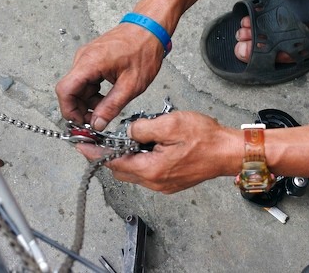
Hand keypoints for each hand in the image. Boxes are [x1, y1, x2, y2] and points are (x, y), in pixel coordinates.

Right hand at [56, 23, 163, 129]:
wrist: (150, 28)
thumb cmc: (144, 50)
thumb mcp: (131, 85)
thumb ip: (111, 106)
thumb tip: (97, 123)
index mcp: (90, 62)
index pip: (65, 90)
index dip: (69, 110)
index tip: (80, 123)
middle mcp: (83, 58)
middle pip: (69, 90)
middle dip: (80, 109)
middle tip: (96, 121)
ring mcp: (86, 57)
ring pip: (78, 87)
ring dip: (88, 102)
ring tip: (106, 109)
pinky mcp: (92, 59)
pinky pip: (85, 80)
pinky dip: (93, 93)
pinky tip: (107, 97)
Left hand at [78, 111, 241, 193]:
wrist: (229, 152)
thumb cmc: (205, 138)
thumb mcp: (169, 124)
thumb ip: (142, 128)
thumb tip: (127, 133)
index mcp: (151, 169)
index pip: (113, 162)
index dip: (94, 154)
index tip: (80, 146)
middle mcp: (154, 182)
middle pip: (120, 169)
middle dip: (107, 155)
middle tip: (98, 139)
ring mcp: (162, 185)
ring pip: (133, 171)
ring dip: (124, 157)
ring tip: (124, 139)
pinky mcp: (170, 182)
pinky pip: (145, 173)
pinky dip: (138, 160)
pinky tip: (143, 146)